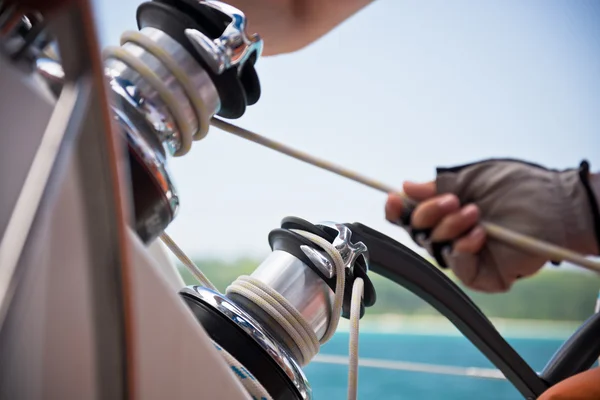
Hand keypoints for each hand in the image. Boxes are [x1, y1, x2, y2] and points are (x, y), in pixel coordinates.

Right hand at [385, 159, 599, 292]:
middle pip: (416, 230)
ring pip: (435, 246)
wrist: (558, 208)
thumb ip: (440, 186)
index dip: (396, 209)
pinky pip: (457, 266)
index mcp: (445, 209)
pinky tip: (481, 235)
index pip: (410, 214)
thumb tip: (406, 186)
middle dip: (428, 214)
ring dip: (451, 227)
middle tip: (453, 201)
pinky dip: (464, 248)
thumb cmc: (520, 188)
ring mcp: (463, 253)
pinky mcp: (479, 273)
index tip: (393, 198)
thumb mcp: (474, 179)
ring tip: (476, 213)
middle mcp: (450, 232)